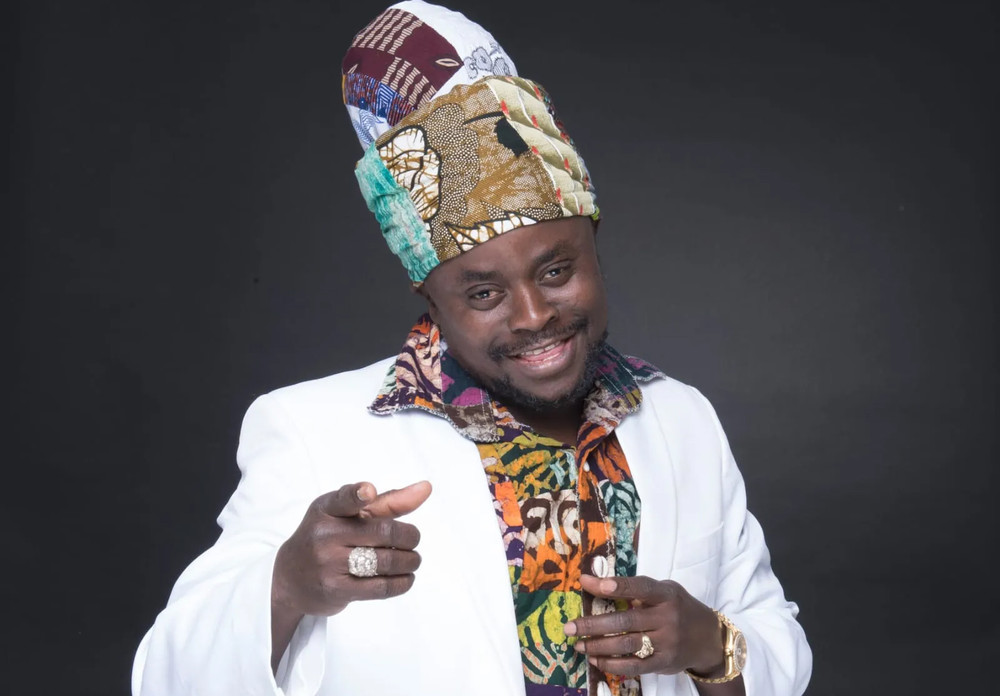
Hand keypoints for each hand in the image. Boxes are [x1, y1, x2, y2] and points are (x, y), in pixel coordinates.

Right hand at [269, 480, 431, 668]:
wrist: (288, 579)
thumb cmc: (328, 537)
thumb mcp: (347, 514)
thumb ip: (387, 502)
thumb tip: (426, 488)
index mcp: (326, 509)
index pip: (343, 499)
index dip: (357, 495)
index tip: (368, 491)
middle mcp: (324, 535)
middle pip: (383, 532)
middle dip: (409, 536)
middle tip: (413, 540)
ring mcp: (328, 564)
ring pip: (386, 561)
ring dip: (410, 561)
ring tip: (413, 560)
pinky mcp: (335, 590)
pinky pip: (380, 587)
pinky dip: (402, 582)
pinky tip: (407, 577)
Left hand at [563, 574, 724, 678]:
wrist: (709, 638)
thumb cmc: (679, 608)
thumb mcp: (665, 591)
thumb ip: (637, 589)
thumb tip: (596, 582)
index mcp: (666, 594)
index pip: (639, 587)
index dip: (616, 585)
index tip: (590, 583)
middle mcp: (667, 618)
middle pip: (625, 621)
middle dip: (593, 624)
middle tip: (569, 626)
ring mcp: (666, 642)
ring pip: (626, 645)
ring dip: (598, 646)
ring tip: (578, 644)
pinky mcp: (664, 662)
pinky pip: (634, 665)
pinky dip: (612, 664)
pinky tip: (596, 660)